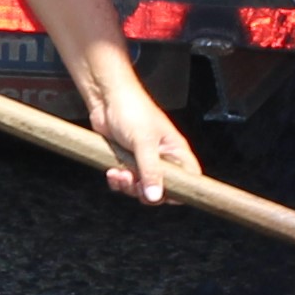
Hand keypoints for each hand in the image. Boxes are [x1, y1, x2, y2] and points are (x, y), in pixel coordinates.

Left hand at [88, 73, 201, 204]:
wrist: (105, 97)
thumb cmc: (132, 110)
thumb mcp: (144, 142)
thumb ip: (150, 171)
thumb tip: (155, 197)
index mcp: (175, 151)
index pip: (188, 178)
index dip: (179, 191)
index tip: (163, 196)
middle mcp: (162, 157)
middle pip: (162, 189)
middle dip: (145, 191)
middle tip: (133, 182)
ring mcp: (142, 160)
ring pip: (141, 187)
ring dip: (128, 186)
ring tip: (119, 173)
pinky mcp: (125, 160)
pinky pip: (125, 181)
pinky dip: (118, 180)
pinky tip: (112, 171)